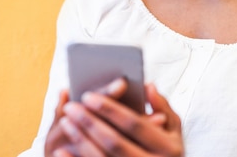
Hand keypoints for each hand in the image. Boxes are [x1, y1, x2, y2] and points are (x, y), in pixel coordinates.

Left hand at [47, 79, 183, 156]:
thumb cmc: (167, 153)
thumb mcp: (175, 132)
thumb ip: (164, 108)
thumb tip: (148, 86)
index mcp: (168, 149)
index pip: (135, 124)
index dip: (111, 109)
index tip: (88, 95)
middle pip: (114, 142)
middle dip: (90, 122)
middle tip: (71, 106)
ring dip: (80, 140)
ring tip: (66, 122)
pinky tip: (61, 151)